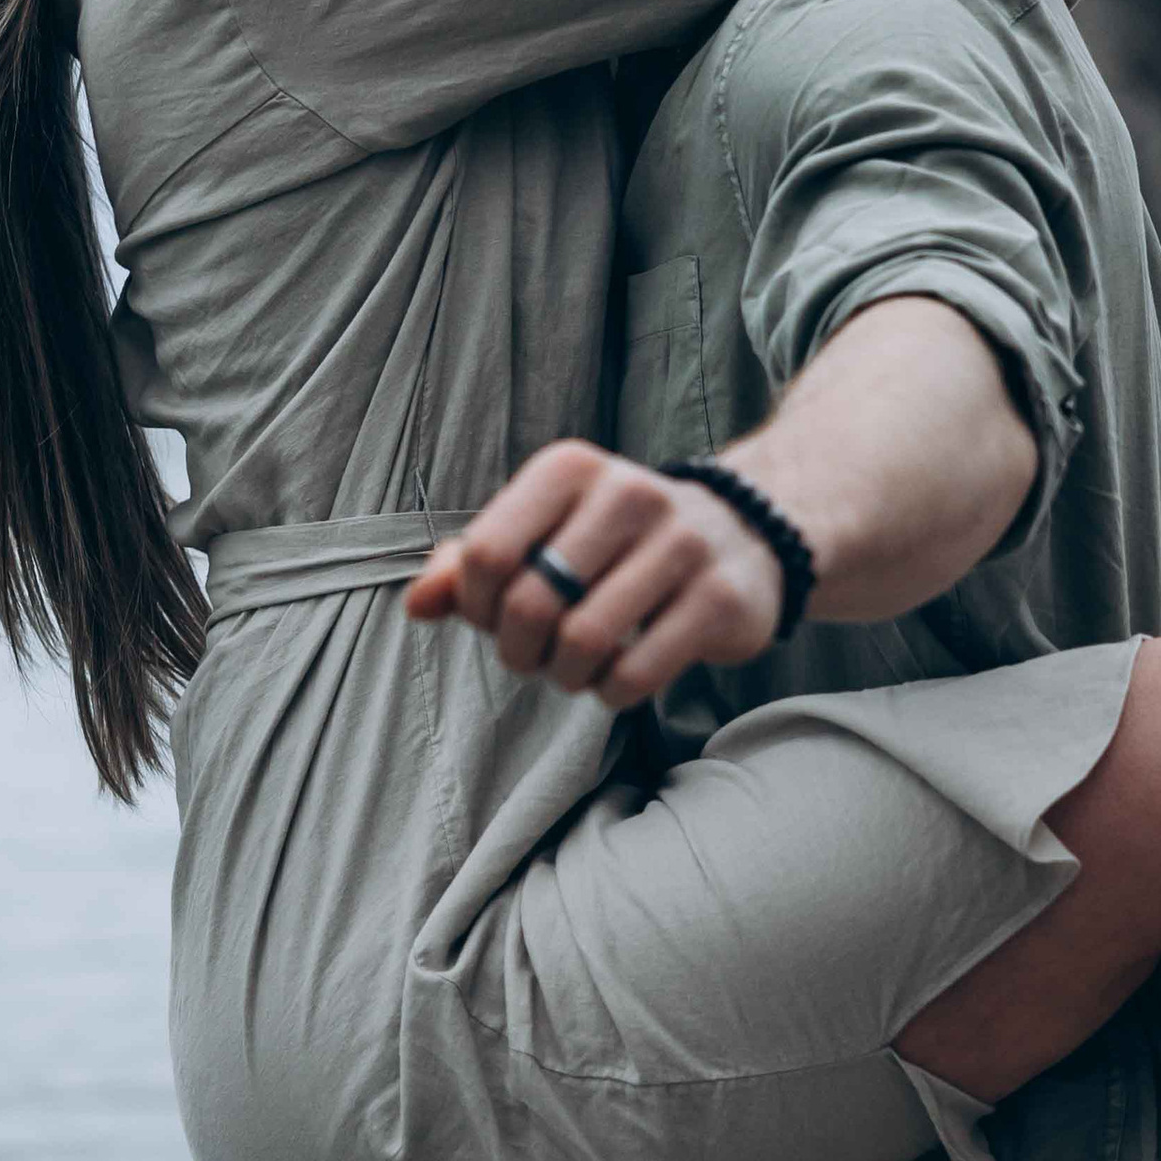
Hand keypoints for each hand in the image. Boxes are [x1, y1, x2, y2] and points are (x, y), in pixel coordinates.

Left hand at [405, 440, 783, 710]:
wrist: (744, 535)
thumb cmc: (616, 542)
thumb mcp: (544, 533)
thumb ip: (472, 564)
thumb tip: (415, 605)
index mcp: (570, 470)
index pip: (485, 553)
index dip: (473, 607)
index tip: (491, 619)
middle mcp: (628, 493)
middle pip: (529, 603)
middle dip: (518, 650)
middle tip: (533, 656)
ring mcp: (681, 545)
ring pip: (583, 642)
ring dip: (564, 674)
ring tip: (574, 668)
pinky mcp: (719, 599)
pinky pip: (636, 673)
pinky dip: (611, 691)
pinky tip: (617, 675)